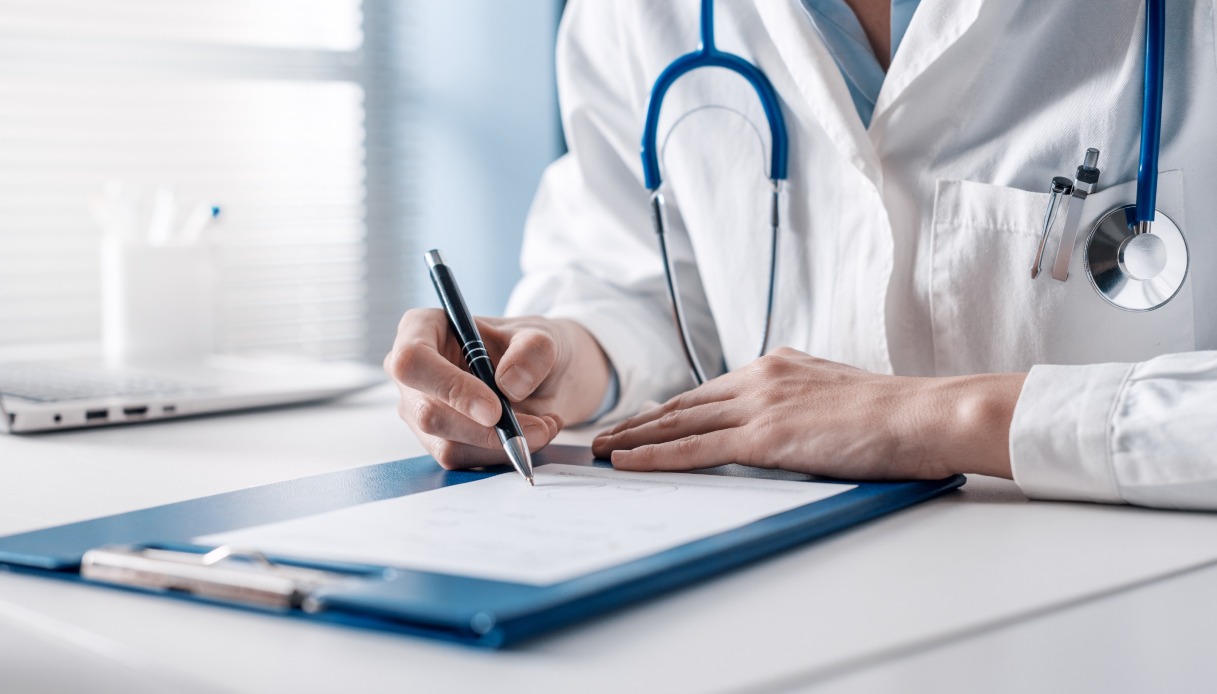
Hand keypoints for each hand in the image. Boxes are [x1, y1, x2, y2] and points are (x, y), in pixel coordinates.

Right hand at [385, 310, 609, 468]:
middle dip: (484, 430)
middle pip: (429, 414)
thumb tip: (510, 386)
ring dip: (502, 445)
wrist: (541, 377)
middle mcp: (413, 374)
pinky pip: (465, 460)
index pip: (413, 361)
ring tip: (544, 427)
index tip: (493, 409)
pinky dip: (504, 454)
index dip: (450, 388)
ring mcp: (421, 411)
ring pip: (448, 445)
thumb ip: (532, 353)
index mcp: (422, 329)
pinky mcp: (438, 441)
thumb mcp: (542, 337)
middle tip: (536, 429)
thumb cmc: (528, 347)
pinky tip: (532, 435)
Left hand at [592, 347, 1023, 479]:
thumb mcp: (840, 397)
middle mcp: (760, 377)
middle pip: (684, 403)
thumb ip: (803, 404)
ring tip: (601, 450)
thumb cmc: (898, 415)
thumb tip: (791, 426)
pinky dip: (654, 455)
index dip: (672, 409)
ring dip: (634, 437)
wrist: (927, 413)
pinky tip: (627, 462)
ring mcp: (760, 405)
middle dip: (641, 421)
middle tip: (605, 434)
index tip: (644, 419)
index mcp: (778, 366)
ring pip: (679, 422)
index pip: (711, 391)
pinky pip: (695, 448)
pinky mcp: (765, 436)